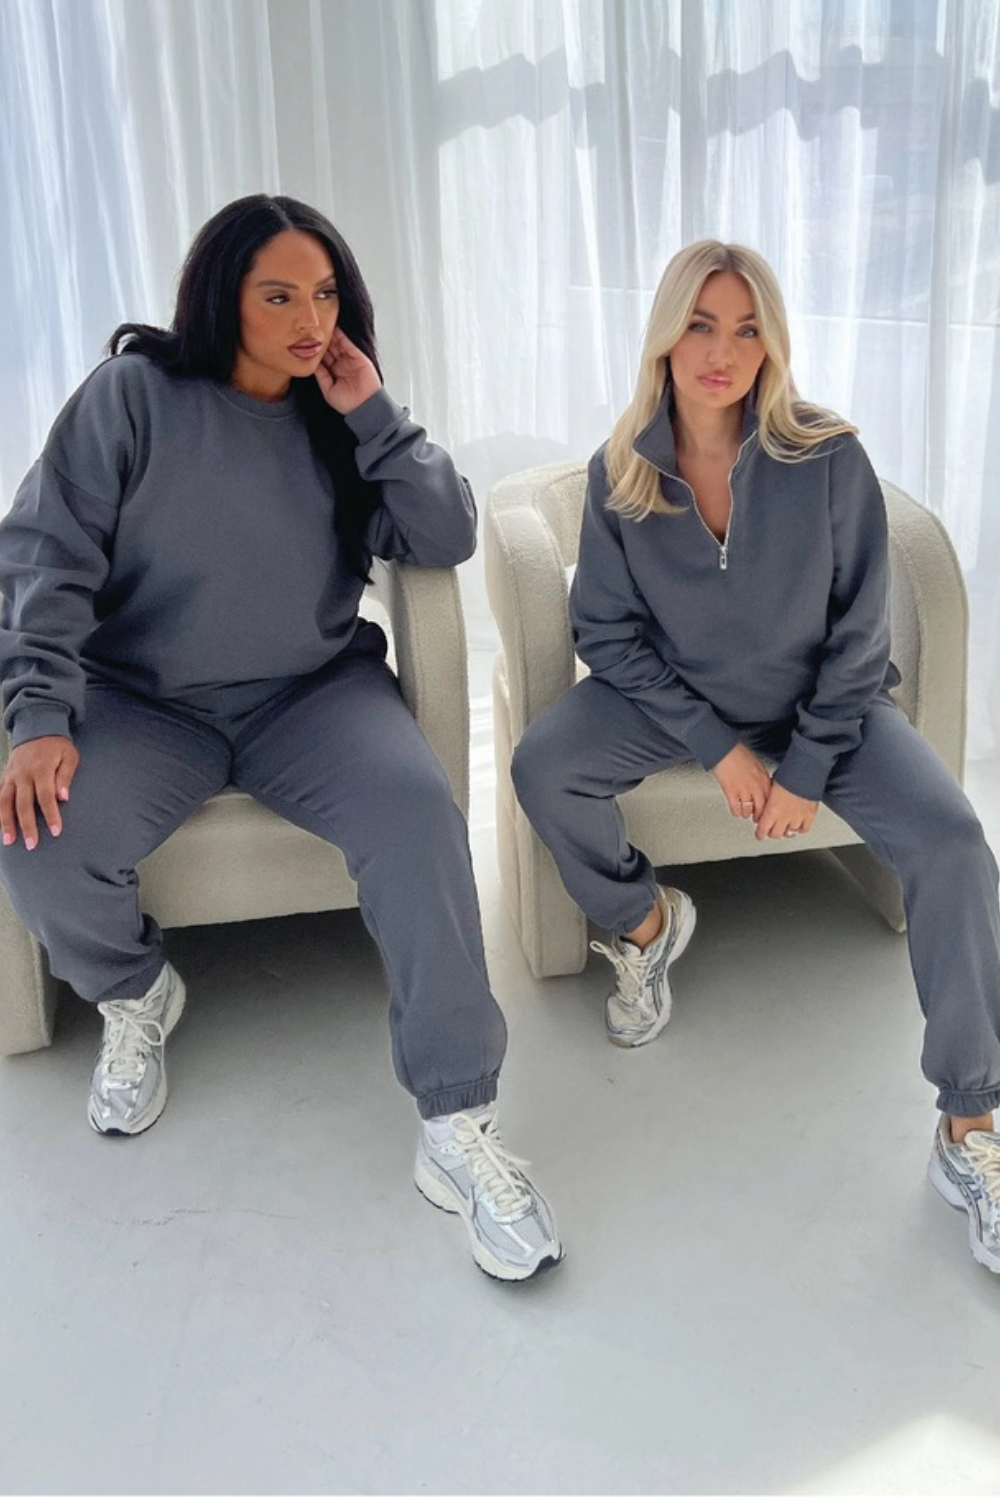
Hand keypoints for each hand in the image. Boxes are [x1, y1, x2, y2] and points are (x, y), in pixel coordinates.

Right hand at [0, 736, 78, 850]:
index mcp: (41, 769)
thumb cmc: (57, 745)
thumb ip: (65, 776)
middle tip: (32, 845)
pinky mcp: (5, 776)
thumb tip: (63, 797)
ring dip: (6, 822)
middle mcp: (23, 774)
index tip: (55, 831)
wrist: (36, 727)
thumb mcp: (69, 755)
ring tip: (9, 841)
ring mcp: (11, 776)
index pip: (45, 796)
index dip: (50, 815)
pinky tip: (0, 825)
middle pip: (23, 804)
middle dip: (27, 826)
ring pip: (5, 802)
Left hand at [314, 329, 381, 413]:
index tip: (306, 342)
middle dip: (322, 341)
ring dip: (330, 336)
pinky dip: (342, 336)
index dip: (316, 351)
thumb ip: (321, 376)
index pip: (323, 358)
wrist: (364, 406)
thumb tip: (312, 364)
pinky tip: (334, 329)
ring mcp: (350, 360)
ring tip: (321, 326)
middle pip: (330, 349)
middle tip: (312, 331)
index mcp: (334, 373)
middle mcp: (341, 365)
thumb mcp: (328, 390)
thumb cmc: (347, 403)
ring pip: (338, 344)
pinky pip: (348, 344)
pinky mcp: (358, 357)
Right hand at [711, 743, 771, 821]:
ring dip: (746, 814)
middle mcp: (756, 787)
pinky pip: (735, 809)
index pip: (770, 800)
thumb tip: (762, 788)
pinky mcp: (731, 792)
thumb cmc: (739, 754)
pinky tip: (735, 811)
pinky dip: (736, 812)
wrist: (725, 750)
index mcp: (764, 779)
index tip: (765, 812)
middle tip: (756, 818)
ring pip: (748, 811)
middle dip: (758, 816)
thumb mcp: (757, 765)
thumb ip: (761, 779)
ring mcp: (743, 790)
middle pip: (761, 809)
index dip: (768, 808)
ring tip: (744, 814)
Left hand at [755, 781, 817, 840]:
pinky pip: (804, 829)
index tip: (760, 834)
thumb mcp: (769, 788)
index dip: (760, 834)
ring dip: (786, 831)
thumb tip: (764, 804)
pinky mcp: (809, 816)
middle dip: (772, 833)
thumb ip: (767, 800)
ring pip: (790, 833)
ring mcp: (797, 818)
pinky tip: (798, 826)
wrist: (805, 773)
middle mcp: (784, 817)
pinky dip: (800, 829)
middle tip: (771, 831)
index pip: (763, 830)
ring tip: (784, 828)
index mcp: (771, 811)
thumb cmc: (787, 775)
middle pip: (776, 834)